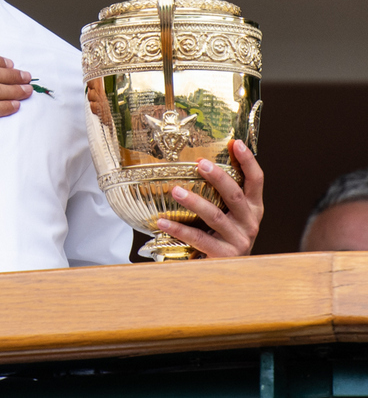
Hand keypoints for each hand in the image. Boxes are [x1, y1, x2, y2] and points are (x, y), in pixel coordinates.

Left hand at [157, 139, 263, 256]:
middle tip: (200, 163)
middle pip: (235, 196)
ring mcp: (239, 240)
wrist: (227, 274)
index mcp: (253, 209)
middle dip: (218, 177)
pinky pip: (199, 239)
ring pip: (215, 216)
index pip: (256, 181)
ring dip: (194, 201)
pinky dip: (179, 229)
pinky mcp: (224, 256)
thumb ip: (220, 195)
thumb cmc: (222, 237)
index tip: (235, 142)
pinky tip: (162, 221)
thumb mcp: (228, 215)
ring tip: (175, 191)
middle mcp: (250, 223)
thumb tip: (195, 162)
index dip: (248, 161)